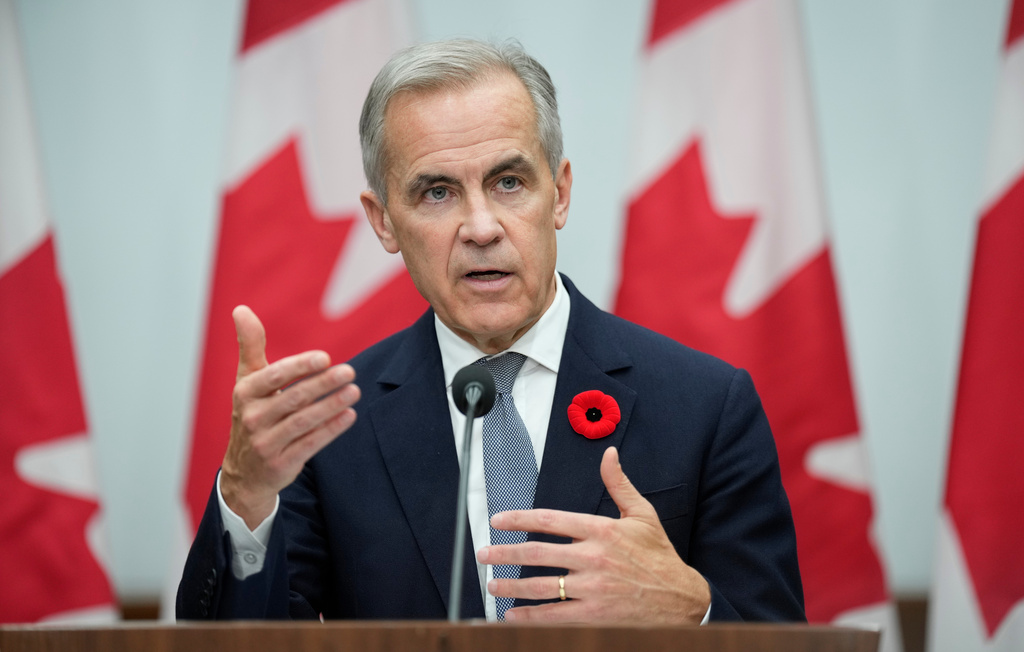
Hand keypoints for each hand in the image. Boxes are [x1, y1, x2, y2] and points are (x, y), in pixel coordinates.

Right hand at [220, 305, 359, 528]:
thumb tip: (241, 309)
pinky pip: (309, 444)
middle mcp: (252, 418)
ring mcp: (266, 443)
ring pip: (303, 421)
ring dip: (331, 406)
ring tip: (354, 391)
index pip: (273, 376)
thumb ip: (250, 345)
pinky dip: (331, 430)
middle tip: (349, 371)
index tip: (325, 357)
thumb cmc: (252, 413)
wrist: (244, 472)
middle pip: (293, 398)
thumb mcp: (247, 380)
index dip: (299, 367)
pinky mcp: (281, 463)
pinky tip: (349, 415)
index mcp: (245, 393)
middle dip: (323, 384)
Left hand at [477, 446, 709, 623]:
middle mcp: (594, 558)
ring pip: (541, 587)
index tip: (498, 521)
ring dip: (511, 586)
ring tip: (493, 585)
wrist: (681, 599)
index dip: (519, 519)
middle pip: (537, 553)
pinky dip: (530, 617)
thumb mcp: (643, 515)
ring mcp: (593, 589)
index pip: (550, 520)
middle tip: (484, 554)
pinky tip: (513, 616)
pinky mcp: (596, 616)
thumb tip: (608, 454)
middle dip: (505, 553)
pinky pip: (554, 617)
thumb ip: (619, 484)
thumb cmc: (660, 556)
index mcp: (602, 530)